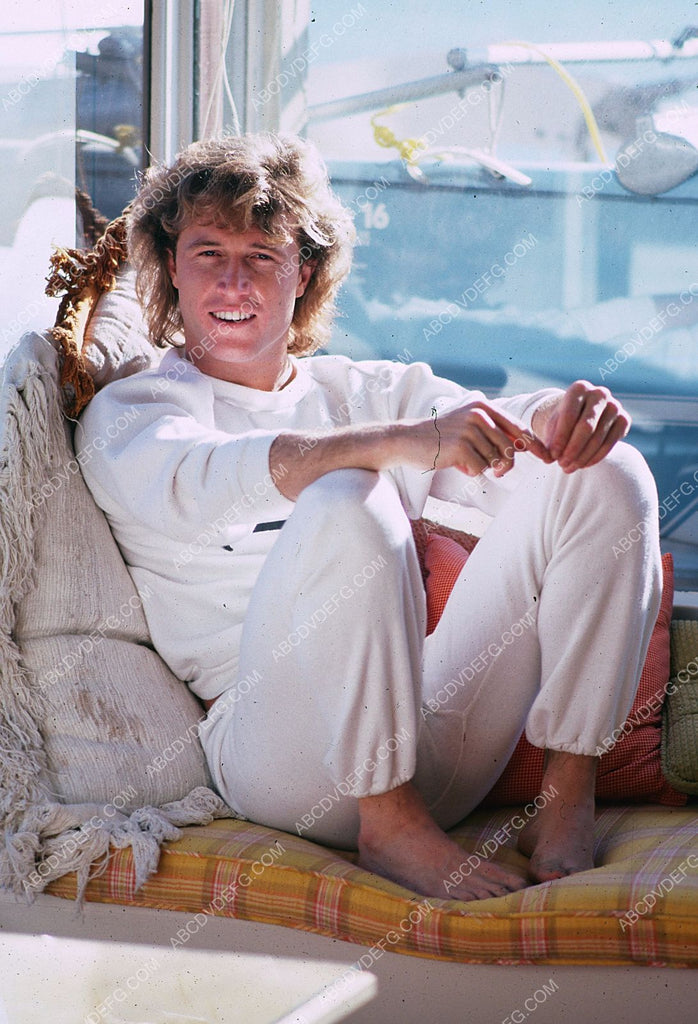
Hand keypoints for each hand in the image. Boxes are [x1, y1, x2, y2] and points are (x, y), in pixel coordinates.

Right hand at [436, 401, 551, 477]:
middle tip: (497, 470)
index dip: (535, 444)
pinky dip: (470, 472)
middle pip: (510, 447)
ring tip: (464, 460)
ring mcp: (469, 428)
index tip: (548, 457)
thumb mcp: (470, 427)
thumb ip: (495, 433)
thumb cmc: (441, 438)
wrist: (407, 439)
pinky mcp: (461, 446)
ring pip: (495, 459)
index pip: (518, 427)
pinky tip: (455, 463)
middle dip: (505, 464)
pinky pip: (480, 469)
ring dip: (482, 466)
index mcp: (483, 406)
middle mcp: (479, 413)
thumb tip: (525, 447)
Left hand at [533, 381, 630, 471]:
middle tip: (561, 464)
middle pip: (586, 427)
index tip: (552, 456)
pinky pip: (610, 443)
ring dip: (582, 457)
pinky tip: (583, 465)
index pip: (569, 415)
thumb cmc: (564, 421)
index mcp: (579, 388)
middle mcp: (599, 393)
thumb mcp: (552, 426)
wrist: (583, 415)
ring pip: (598, 437)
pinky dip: (595, 457)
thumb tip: (549, 457)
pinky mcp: (624, 420)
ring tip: (569, 467)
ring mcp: (615, 405)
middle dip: (572, 450)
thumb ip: (550, 440)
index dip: (560, 438)